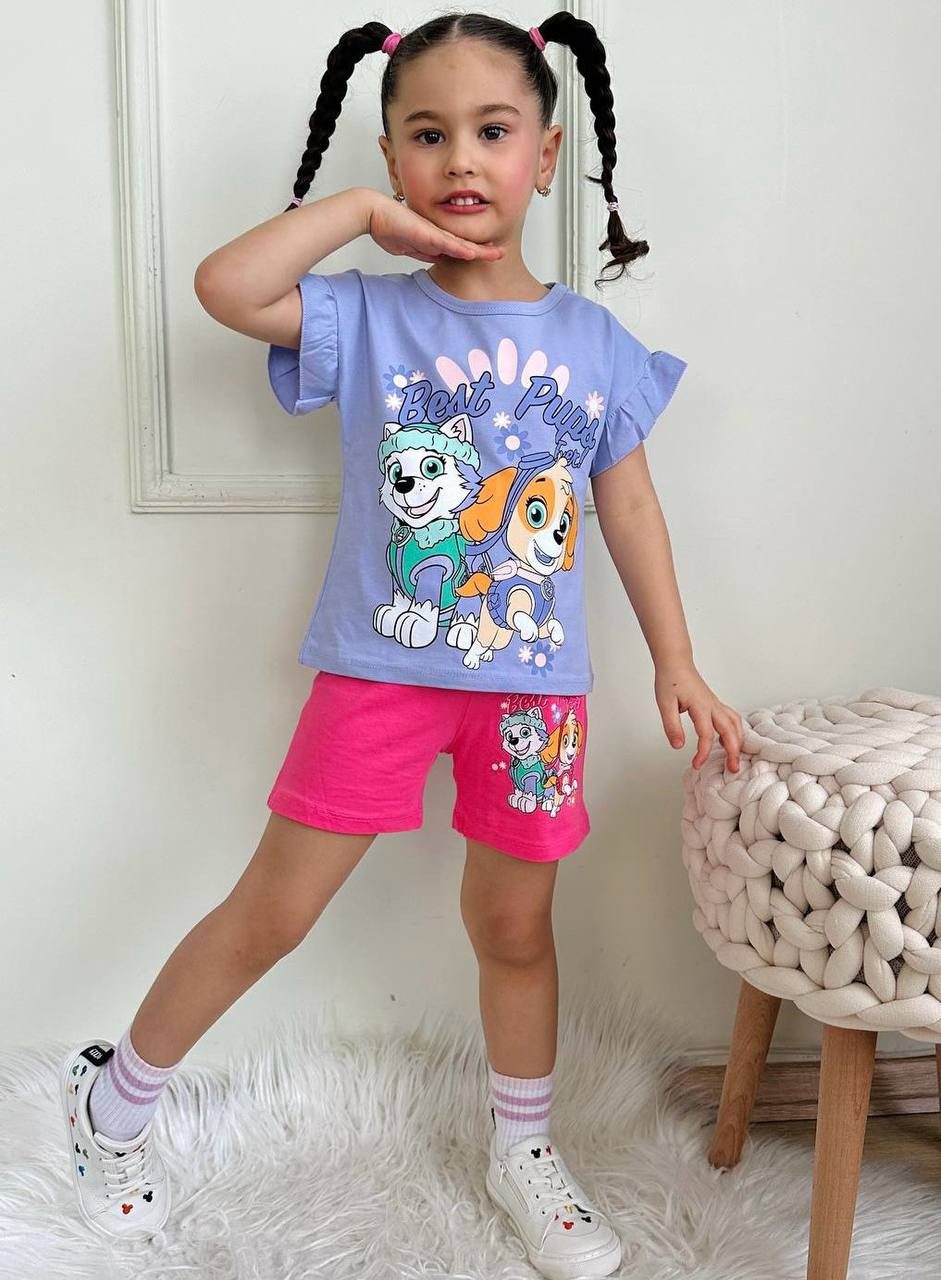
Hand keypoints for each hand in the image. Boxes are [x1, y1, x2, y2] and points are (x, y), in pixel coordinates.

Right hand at [365, 192, 504, 263]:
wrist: (373, 212)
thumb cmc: (386, 226)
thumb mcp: (407, 245)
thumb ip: (421, 251)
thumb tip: (433, 257)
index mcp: (432, 238)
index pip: (457, 247)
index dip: (472, 252)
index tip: (485, 255)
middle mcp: (437, 234)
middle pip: (464, 245)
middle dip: (483, 250)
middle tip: (501, 253)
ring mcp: (433, 233)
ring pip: (461, 244)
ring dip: (480, 250)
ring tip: (498, 254)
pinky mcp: (426, 233)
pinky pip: (447, 243)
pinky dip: (461, 249)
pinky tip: (474, 253)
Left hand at [654, 659, 744, 771]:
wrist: (676, 663)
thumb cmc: (670, 680)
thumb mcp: (665, 704)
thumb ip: (672, 726)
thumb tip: (678, 746)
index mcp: (700, 706)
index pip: (706, 734)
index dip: (703, 752)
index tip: (696, 765)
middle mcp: (712, 706)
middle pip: (730, 731)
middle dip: (733, 751)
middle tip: (732, 769)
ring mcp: (716, 704)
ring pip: (735, 724)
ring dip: (738, 741)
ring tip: (734, 758)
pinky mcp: (715, 704)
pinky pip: (732, 718)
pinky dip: (735, 731)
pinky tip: (727, 741)